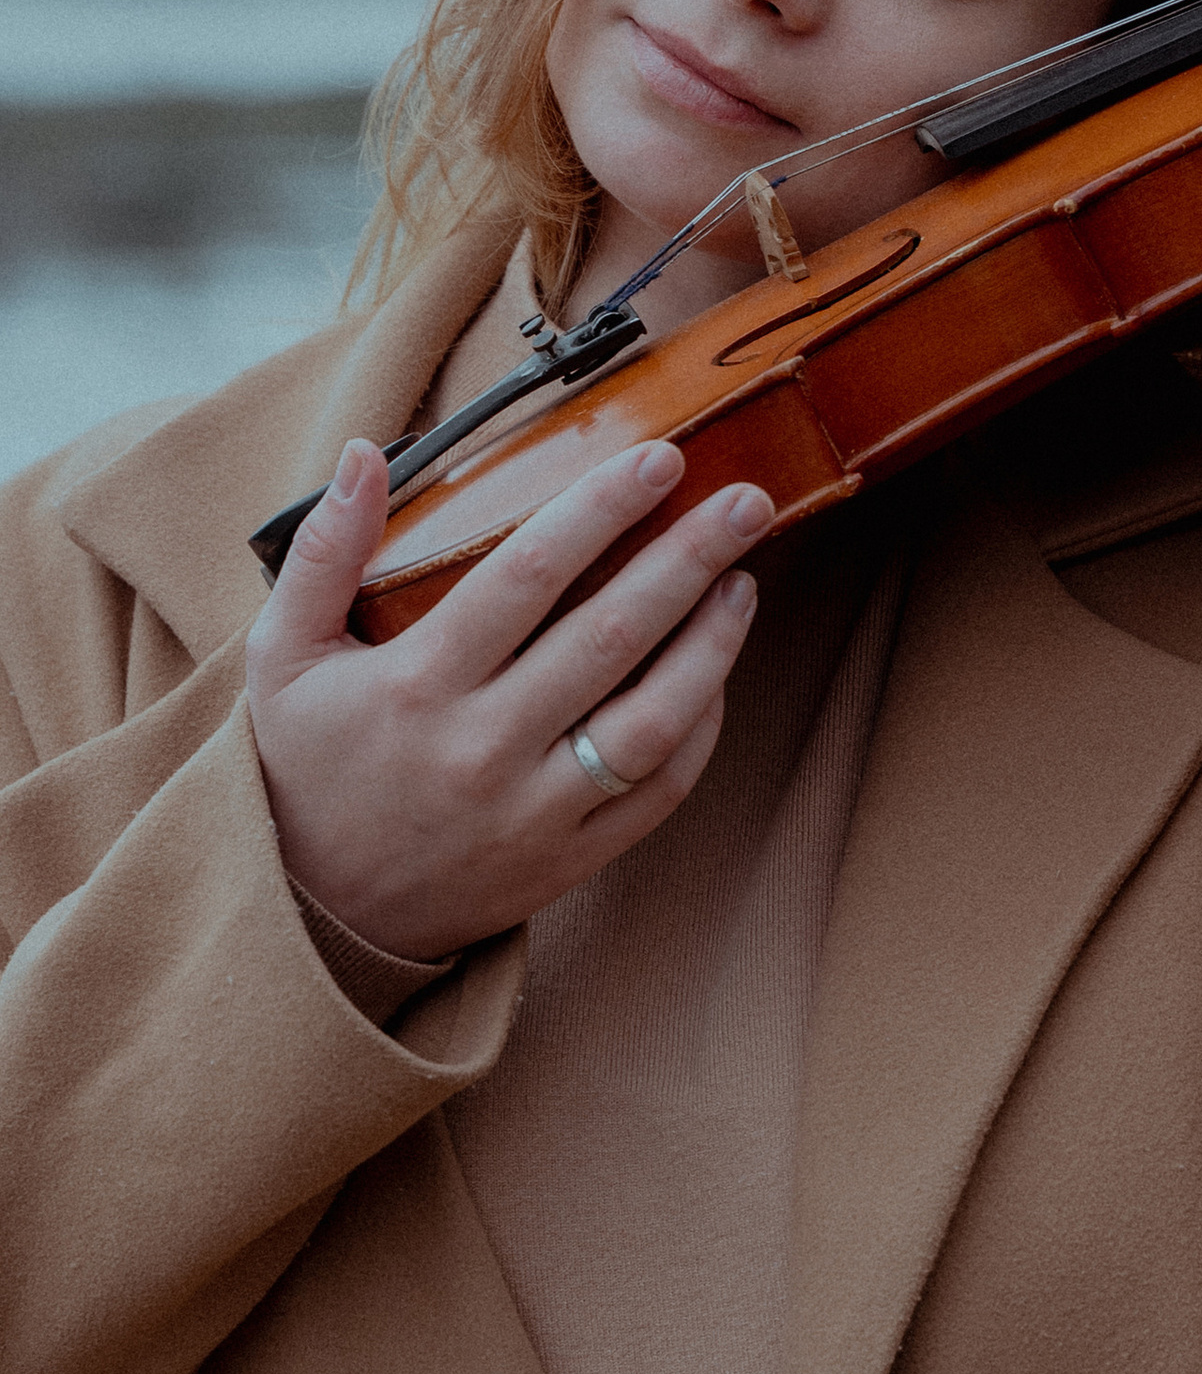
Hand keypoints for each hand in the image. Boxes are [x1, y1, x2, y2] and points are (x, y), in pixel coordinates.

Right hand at [247, 436, 773, 963]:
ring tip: (743, 580)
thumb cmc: (304, 767)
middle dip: (688, 558)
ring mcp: (531, 813)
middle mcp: (482, 749)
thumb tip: (363, 453)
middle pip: (609, 637)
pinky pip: (656, 794)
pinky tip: (716, 675)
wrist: (309, 920)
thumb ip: (323, 551)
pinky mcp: (565, 861)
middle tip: (746, 500)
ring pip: (650, 721)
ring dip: (712, 646)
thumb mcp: (283, 656)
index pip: (528, 574)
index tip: (658, 459)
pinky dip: (700, 733)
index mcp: (417, 685)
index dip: (600, 509)